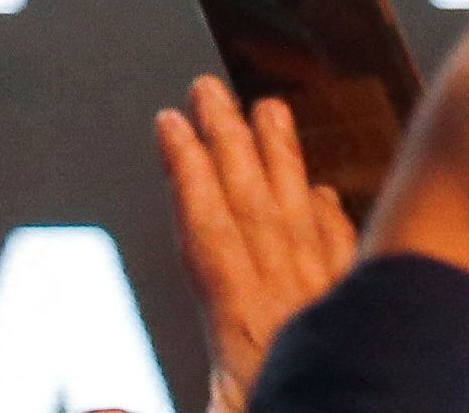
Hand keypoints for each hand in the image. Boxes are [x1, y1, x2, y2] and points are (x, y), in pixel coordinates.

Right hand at [158, 78, 358, 412]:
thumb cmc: (291, 412)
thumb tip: (99, 407)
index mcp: (244, 330)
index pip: (207, 234)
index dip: (186, 174)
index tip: (170, 123)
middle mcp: (289, 305)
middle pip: (253, 207)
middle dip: (226, 142)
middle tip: (209, 88)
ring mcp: (332, 308)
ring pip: (302, 220)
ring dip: (282, 162)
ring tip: (270, 108)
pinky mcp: (369, 324)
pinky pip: (349, 258)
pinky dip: (333, 222)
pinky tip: (327, 197)